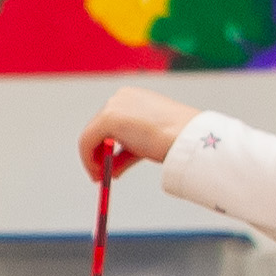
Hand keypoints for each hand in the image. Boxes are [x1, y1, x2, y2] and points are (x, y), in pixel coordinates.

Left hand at [80, 86, 197, 182]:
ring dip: (93, 158)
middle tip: (99, 174)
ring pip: (92, 135)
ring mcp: (114, 106)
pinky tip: (97, 173)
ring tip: (100, 177)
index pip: (111, 122)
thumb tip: (113, 167)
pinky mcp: (108, 118)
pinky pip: (87, 141)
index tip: (106, 164)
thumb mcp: (147, 144)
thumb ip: (129, 151)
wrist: (188, 139)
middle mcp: (121, 98)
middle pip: (98, 128)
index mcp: (134, 98)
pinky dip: (88, 159)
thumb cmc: (175, 141)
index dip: (105, 145)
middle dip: (97, 153)